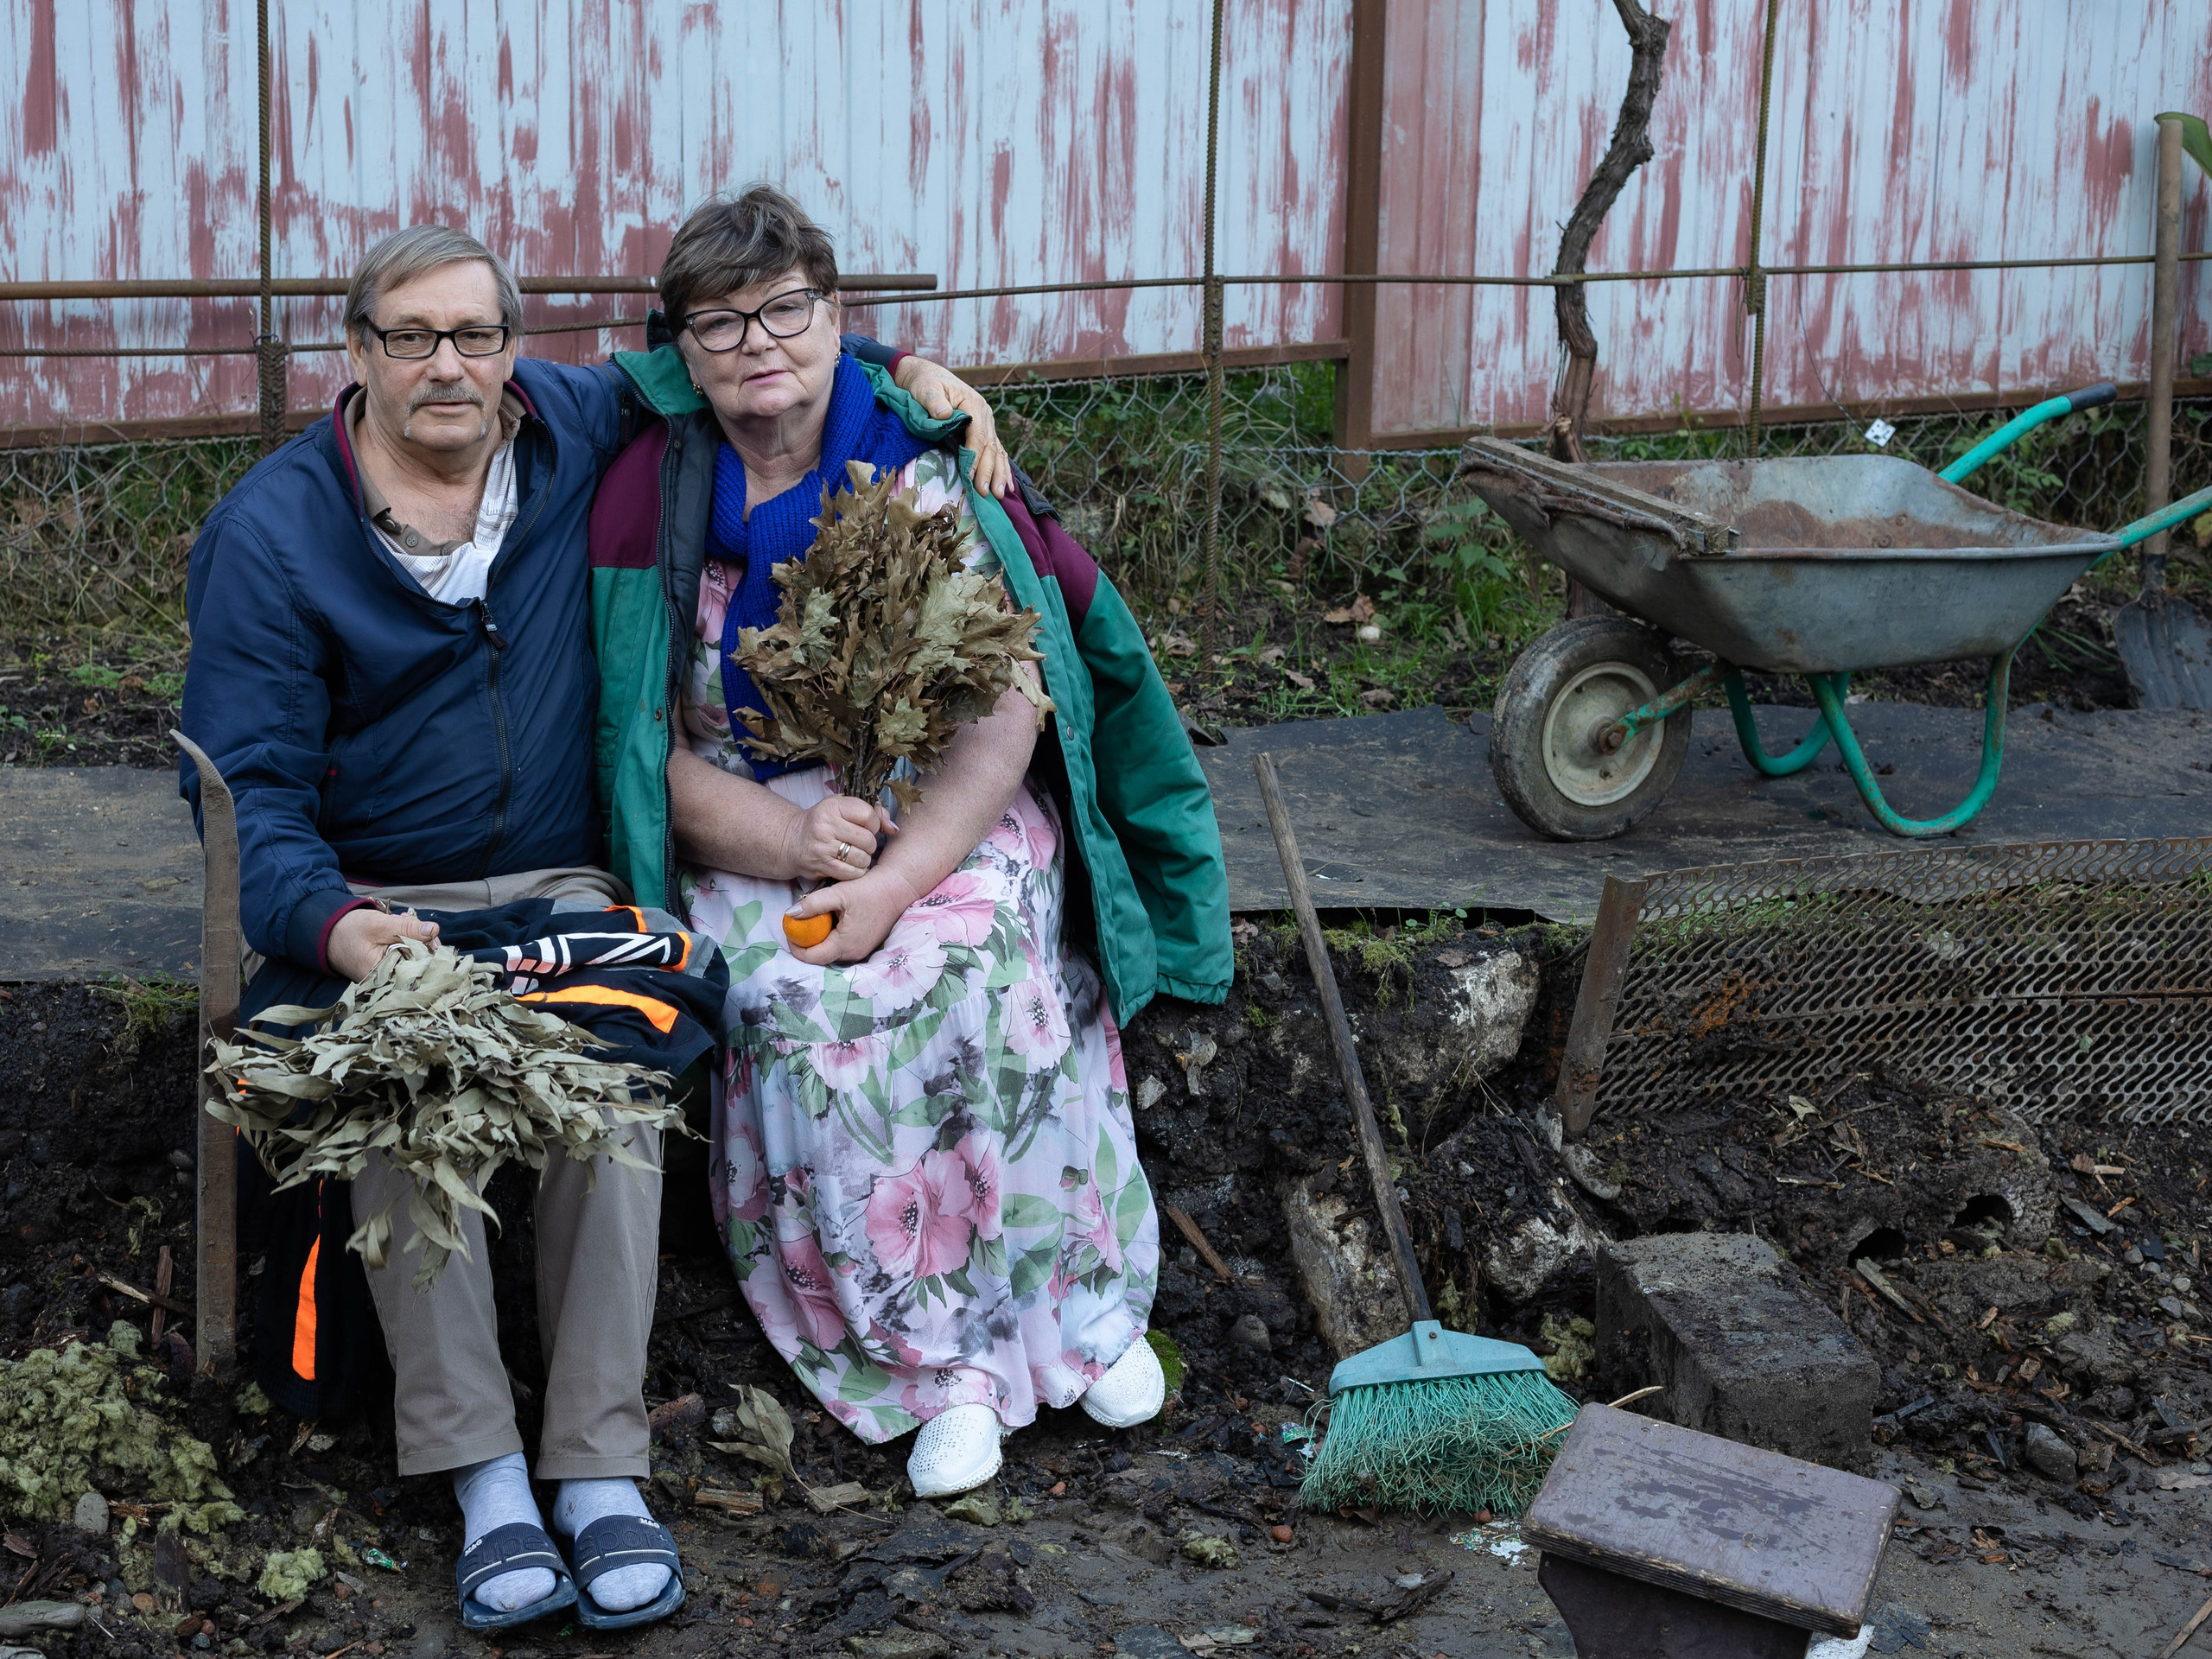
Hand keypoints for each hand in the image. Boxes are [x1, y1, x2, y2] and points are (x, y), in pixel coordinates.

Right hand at [327, 905, 439, 980]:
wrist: (328, 932)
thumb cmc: (350, 930)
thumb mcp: (380, 925)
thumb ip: (407, 929)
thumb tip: (434, 931)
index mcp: (384, 975)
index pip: (419, 968)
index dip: (429, 949)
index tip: (431, 935)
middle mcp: (386, 980)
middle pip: (418, 961)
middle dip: (418, 939)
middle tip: (406, 922)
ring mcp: (387, 974)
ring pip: (413, 955)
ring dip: (411, 936)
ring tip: (398, 922)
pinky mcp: (387, 966)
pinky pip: (404, 954)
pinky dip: (403, 940)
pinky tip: (396, 929)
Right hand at [782, 794, 893, 881]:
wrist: (792, 841)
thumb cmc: (824, 823)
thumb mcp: (842, 808)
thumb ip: (872, 812)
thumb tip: (893, 828)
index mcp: (833, 807)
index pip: (868, 815)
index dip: (873, 824)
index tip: (866, 827)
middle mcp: (826, 826)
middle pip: (868, 840)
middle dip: (869, 844)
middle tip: (860, 843)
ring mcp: (823, 847)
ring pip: (863, 858)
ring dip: (863, 859)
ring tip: (854, 854)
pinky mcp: (822, 866)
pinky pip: (853, 873)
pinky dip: (856, 871)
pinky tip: (849, 865)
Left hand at [783, 872, 914, 965]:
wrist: (896, 888)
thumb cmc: (869, 890)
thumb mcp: (838, 893)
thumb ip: (813, 904)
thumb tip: (790, 914)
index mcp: (844, 944)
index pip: (812, 957)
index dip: (795, 947)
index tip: (789, 929)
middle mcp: (854, 953)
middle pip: (821, 956)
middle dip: (806, 942)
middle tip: (799, 923)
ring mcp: (861, 951)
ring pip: (831, 952)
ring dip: (819, 939)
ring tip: (815, 920)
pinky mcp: (866, 945)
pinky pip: (842, 947)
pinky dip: (832, 937)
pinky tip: (832, 920)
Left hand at [894, 357, 1011, 498]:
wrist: (930, 378)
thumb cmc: (927, 384)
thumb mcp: (926, 388)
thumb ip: (934, 401)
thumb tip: (944, 414)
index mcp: (974, 404)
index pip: (978, 435)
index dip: (975, 456)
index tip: (971, 475)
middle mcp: (985, 415)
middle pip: (990, 447)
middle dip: (989, 471)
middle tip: (987, 493)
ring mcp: (986, 424)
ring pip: (997, 452)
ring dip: (999, 474)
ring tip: (1000, 495)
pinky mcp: (983, 432)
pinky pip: (995, 452)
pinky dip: (1001, 469)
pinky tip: (1006, 485)